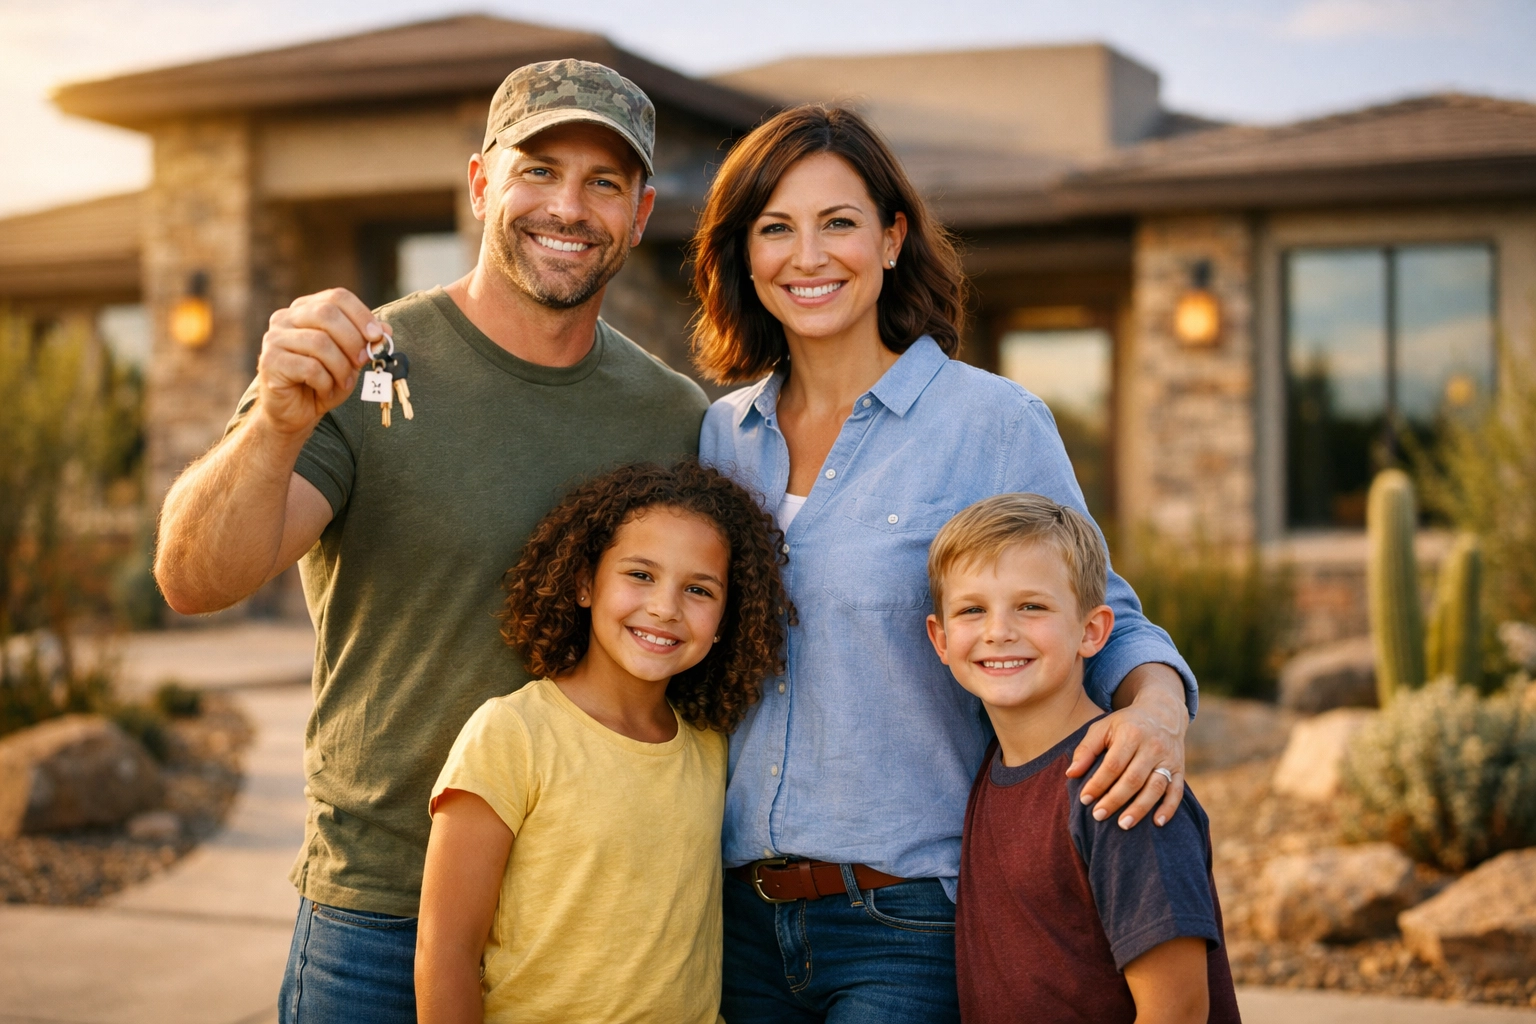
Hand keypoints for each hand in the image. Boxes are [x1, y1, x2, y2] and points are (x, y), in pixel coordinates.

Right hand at [255, 288, 388, 436]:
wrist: (295, 412)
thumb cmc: (323, 381)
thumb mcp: (350, 359)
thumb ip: (365, 342)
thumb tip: (385, 330)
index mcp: (305, 309)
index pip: (337, 297)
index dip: (362, 315)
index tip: (378, 337)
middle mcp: (285, 318)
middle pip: (327, 313)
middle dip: (353, 340)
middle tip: (362, 361)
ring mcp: (274, 338)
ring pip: (320, 342)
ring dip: (341, 367)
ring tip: (344, 383)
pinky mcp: (269, 362)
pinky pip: (309, 368)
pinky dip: (326, 382)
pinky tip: (325, 390)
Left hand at [1065, 663, 1188, 828]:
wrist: (1162, 713)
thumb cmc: (1126, 724)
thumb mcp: (1103, 728)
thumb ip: (1086, 750)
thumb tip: (1071, 774)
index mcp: (1131, 734)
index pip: (1113, 764)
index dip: (1098, 783)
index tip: (1085, 799)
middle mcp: (1152, 747)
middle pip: (1133, 779)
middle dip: (1115, 800)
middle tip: (1098, 816)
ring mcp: (1168, 759)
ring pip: (1156, 787)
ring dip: (1140, 808)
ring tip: (1123, 825)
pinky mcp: (1179, 769)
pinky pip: (1177, 791)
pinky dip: (1168, 808)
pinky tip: (1157, 823)